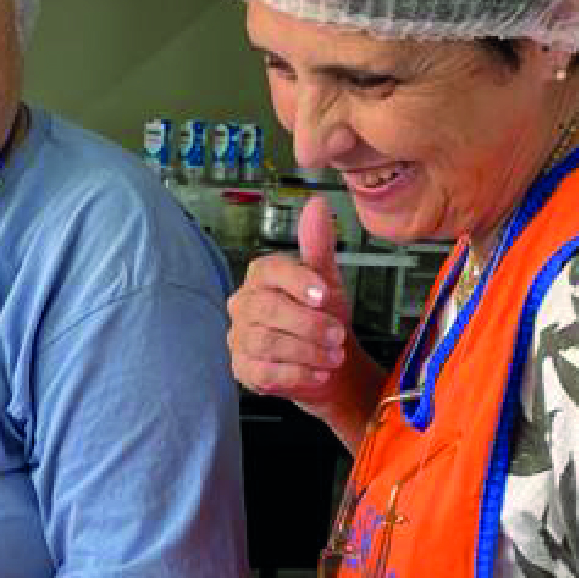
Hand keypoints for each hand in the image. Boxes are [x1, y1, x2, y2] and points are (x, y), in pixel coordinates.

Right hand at [227, 198, 371, 422]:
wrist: (328, 364)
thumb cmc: (323, 318)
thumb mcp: (326, 280)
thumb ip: (318, 245)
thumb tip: (317, 203)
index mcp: (261, 277)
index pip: (270, 270)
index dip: (298, 282)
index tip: (326, 296)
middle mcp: (243, 305)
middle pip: (267, 310)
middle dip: (308, 324)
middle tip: (338, 335)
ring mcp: (239, 339)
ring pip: (267, 343)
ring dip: (307, 351)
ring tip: (334, 356)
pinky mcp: (243, 370)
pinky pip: (265, 372)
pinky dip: (298, 374)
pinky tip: (319, 373)